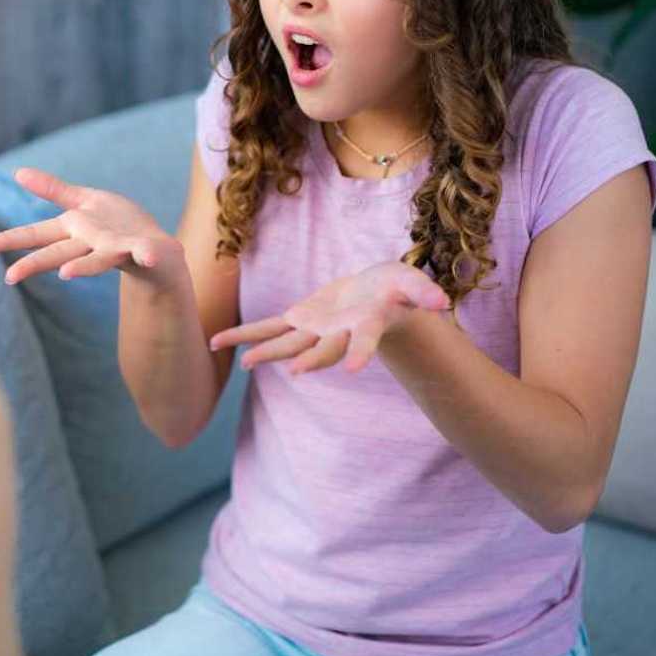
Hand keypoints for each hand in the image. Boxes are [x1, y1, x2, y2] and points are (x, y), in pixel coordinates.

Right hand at [0, 168, 181, 285]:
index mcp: (74, 229)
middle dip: (35, 263)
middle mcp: (90, 243)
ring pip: (97, 258)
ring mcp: (116, 249)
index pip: (36, 235)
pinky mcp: (143, 250)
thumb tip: (17, 173)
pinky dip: (146, 255)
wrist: (157, 247)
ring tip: (67, 274)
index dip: (9, 241)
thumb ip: (52, 189)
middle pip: (58, 252)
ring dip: (83, 266)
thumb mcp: (84, 202)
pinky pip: (145, 252)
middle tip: (9, 277)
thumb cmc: (117, 225)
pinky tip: (147, 256)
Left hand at [209, 262, 449, 373]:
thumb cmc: (398, 288)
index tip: (356, 367)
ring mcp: (315, 330)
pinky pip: (267, 327)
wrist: (377, 293)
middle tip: (294, 372)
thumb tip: (440, 302)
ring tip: (244, 361)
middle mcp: (337, 335)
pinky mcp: (299, 319)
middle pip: (322, 349)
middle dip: (309, 359)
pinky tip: (215, 342)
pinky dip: (244, 335)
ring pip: (286, 343)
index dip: (360, 351)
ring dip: (265, 351)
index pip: (364, 340)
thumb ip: (422, 293)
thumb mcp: (412, 283)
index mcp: (365, 326)